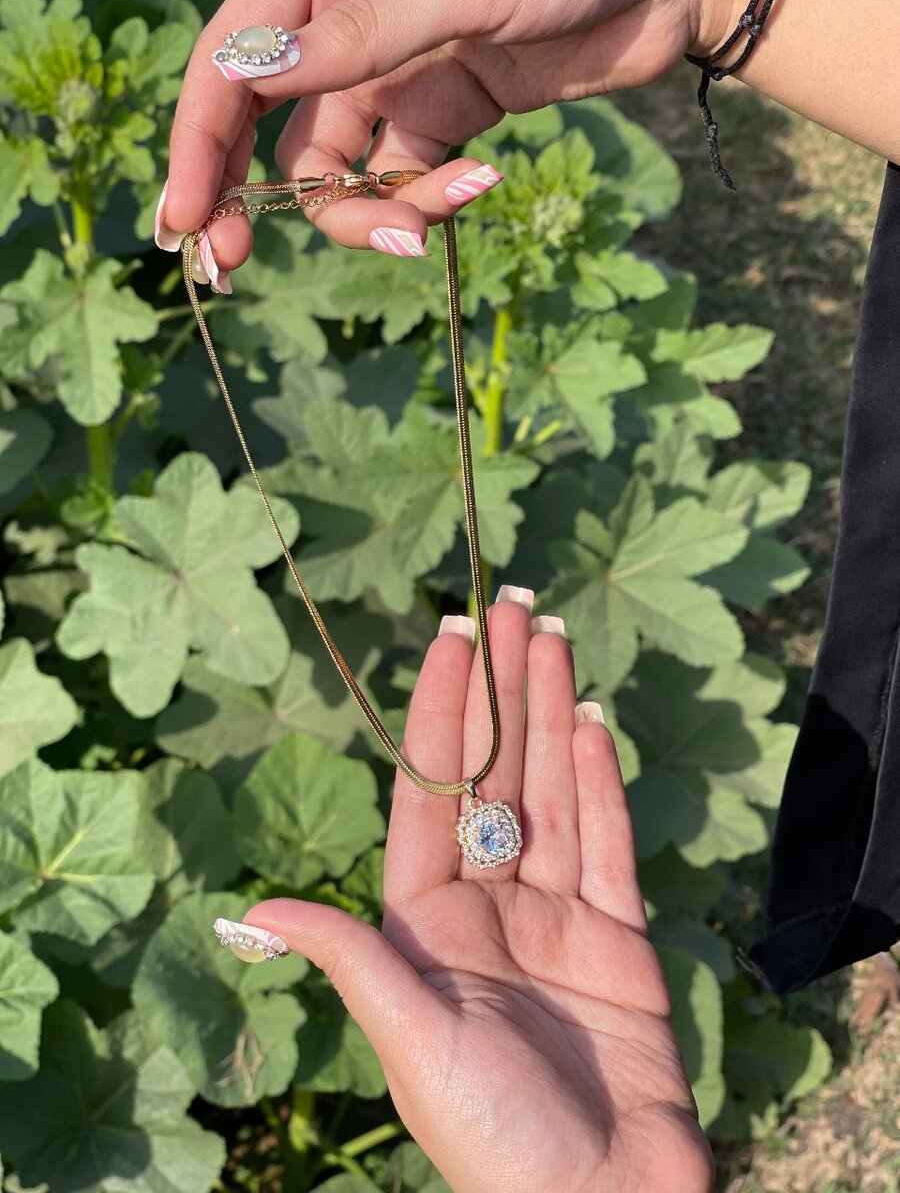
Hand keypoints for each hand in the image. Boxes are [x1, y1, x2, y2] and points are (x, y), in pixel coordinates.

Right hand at [159, 0, 737, 277]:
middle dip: (254, 199)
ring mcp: (395, 81)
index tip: (182, 222)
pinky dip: (430, 202)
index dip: (196, 144)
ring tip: (428, 220)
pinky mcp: (444, 118)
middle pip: (270, 133)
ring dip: (373, 213)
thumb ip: (351, 37)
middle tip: (232, 263)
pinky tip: (483, 183)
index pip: (231, 67)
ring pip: (342, 174)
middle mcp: (344, 34)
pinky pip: (407, 181)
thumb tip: (244, 70)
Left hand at [245, 593, 713, 1192]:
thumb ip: (355, 958)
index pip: (432, 791)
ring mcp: (555, 913)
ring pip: (553, 790)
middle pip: (495, 774)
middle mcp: (487, 903)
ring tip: (554, 635)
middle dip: (504, 689)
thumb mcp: (411, 1040)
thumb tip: (255, 910)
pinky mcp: (616, 934)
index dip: (442, 710)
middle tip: (514, 605)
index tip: (452, 636)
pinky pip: (608, 840)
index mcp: (426, 921)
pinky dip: (602, 778)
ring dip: (552, 711)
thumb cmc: (493, 1135)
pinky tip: (592, 718)